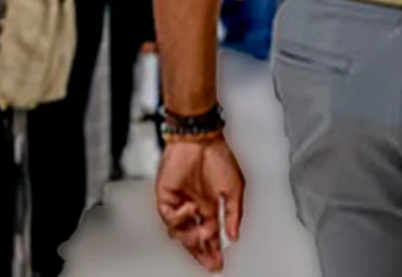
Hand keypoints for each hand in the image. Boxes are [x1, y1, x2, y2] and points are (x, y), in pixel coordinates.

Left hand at [156, 136, 244, 272]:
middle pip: (194, 238)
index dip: (214, 250)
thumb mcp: (234, 189)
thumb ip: (234, 214)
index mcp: (210, 205)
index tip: (218, 263)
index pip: (211, 235)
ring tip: (201, 235)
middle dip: (202, 253)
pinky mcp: (166, 196)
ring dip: (191, 237)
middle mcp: (195, 206)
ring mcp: (180, 202)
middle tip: (210, 263)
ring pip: (180, 231)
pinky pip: (169, 216)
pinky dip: (179, 218)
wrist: (200, 138)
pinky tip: (190, 211)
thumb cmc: (218, 155)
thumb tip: (234, 235)